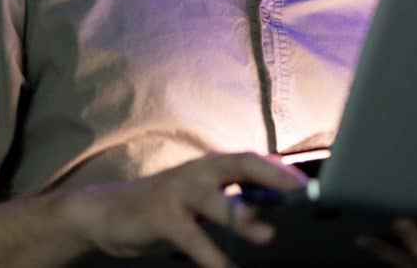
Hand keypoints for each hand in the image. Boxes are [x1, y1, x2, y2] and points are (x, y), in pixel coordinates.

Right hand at [61, 151, 306, 267]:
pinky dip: (211, 257)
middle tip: (301, 195)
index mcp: (214, 164)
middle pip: (242, 164)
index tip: (310, 188)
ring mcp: (178, 191)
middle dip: (273, 178)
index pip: (256, 160)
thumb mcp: (203, 196)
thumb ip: (235, 197)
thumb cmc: (166, 205)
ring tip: (266, 235)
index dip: (284, 171)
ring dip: (242, 217)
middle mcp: (199, 170)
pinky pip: (191, 238)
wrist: (106, 212)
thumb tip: (277, 208)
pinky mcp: (160, 217)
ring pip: (215, 200)